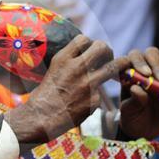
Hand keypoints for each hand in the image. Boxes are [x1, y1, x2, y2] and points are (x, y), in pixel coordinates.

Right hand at [5, 35, 126, 144]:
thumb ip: (70, 60)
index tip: (90, 50)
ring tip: (116, 72)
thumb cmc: (45, 95)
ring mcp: (88, 84)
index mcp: (64, 58)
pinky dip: (96, 95)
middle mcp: (77, 68)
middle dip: (107, 51)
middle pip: (102, 47)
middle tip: (107, 58)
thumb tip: (85, 54)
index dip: (89, 44)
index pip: (84, 39)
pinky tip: (87, 100)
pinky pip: (101, 92)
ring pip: (114, 67)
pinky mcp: (94, 100)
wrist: (41, 119)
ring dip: (117, 67)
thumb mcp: (54, 70)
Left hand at [118, 48, 158, 139]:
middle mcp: (147, 70)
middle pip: (153, 54)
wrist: (144, 131)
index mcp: (131, 73)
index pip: (132, 58)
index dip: (138, 62)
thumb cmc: (132, 117)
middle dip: (157, 64)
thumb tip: (136, 89)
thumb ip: (132, 101)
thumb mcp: (128, 112)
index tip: (145, 74)